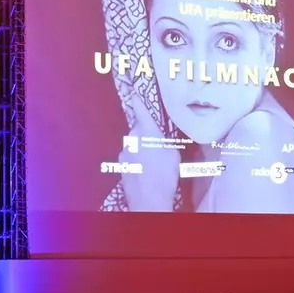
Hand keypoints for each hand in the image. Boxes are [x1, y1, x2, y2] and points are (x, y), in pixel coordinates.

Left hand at [119, 94, 178, 210]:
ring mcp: (124, 154)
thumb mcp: (172, 153)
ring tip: (155, 165)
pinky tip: (147, 173)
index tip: (134, 93)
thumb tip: (158, 139)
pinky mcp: (121, 166)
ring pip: (134, 147)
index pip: (141, 111)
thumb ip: (162, 141)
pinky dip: (138, 163)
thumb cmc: (165, 174)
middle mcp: (131, 139)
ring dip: (142, 151)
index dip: (138, 101)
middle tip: (159, 148)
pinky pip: (131, 159)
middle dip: (146, 136)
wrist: (149, 200)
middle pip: (138, 132)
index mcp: (146, 131)